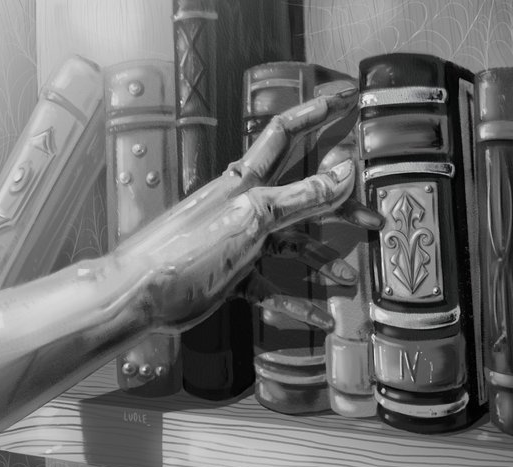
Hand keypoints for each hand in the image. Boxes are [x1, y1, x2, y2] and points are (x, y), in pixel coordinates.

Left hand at [113, 79, 380, 333]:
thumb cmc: (187, 250)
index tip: (347, 99)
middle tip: (372, 216)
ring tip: (348, 279)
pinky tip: (319, 319)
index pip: (285, 134)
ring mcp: (242, 241)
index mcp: (247, 182)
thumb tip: (344, 171)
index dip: (316, 113)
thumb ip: (298, 198)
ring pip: (292, 245)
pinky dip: (296, 303)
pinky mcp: (234, 273)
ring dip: (323, 261)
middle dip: (339, 204)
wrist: (141, 295)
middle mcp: (247, 205)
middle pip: (304, 196)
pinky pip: (273, 285)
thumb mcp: (251, 218)